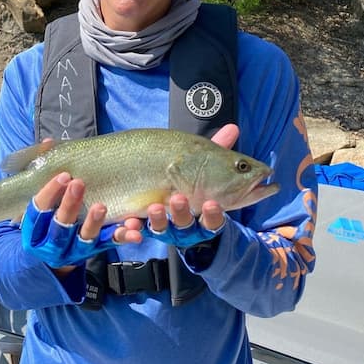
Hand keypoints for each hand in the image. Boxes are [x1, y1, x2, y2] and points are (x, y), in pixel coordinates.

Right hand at [20, 172, 141, 271]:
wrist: (56, 252)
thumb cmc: (50, 214)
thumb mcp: (46, 197)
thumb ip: (45, 170)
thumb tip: (48, 143)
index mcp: (35, 228)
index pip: (39, 208)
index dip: (50, 192)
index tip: (63, 175)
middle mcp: (52, 243)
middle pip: (60, 224)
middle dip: (69, 204)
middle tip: (79, 184)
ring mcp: (74, 249)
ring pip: (84, 237)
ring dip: (94, 222)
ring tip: (102, 207)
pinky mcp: (95, 251)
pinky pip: (110, 243)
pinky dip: (122, 236)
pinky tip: (133, 230)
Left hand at [118, 123, 238, 246]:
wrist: (144, 177)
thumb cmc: (185, 173)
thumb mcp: (201, 161)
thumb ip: (217, 149)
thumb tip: (233, 127)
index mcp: (200, 208)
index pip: (212, 218)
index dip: (213, 214)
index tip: (212, 204)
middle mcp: (180, 220)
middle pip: (185, 225)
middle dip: (183, 214)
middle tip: (178, 198)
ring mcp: (156, 223)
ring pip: (160, 229)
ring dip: (159, 220)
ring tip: (154, 207)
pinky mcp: (133, 225)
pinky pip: (131, 235)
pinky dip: (130, 233)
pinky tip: (130, 224)